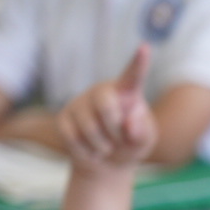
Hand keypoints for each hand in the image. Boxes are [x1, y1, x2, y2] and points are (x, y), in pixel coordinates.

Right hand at [58, 45, 156, 171]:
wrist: (106, 162)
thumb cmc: (131, 145)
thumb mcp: (144, 142)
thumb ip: (143, 132)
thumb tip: (128, 122)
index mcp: (127, 93)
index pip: (133, 76)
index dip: (139, 63)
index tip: (145, 47)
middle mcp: (102, 92)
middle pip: (106, 105)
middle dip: (115, 129)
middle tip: (119, 140)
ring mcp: (81, 103)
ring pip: (89, 127)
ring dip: (103, 146)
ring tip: (107, 147)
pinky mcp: (64, 117)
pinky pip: (73, 137)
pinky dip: (87, 151)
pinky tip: (92, 149)